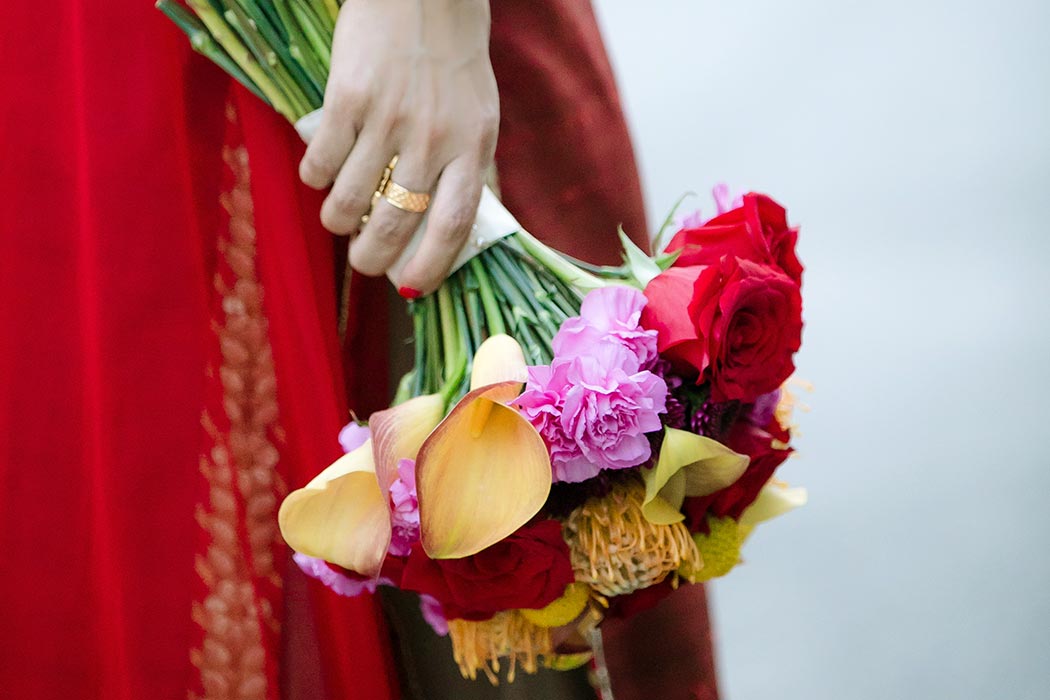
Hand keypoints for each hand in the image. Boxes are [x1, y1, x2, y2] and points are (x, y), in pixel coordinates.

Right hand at [299, 0, 498, 295]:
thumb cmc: (453, 62)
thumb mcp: (480, 116)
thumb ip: (467, 167)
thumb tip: (451, 230)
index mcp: (473, 146)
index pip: (452, 225)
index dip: (429, 265)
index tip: (410, 288)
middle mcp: (434, 137)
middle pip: (396, 222)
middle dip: (372, 258)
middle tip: (362, 264)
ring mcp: (390, 117)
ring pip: (351, 197)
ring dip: (337, 220)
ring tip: (337, 219)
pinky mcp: (349, 95)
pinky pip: (322, 159)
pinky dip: (314, 177)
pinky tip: (317, 175)